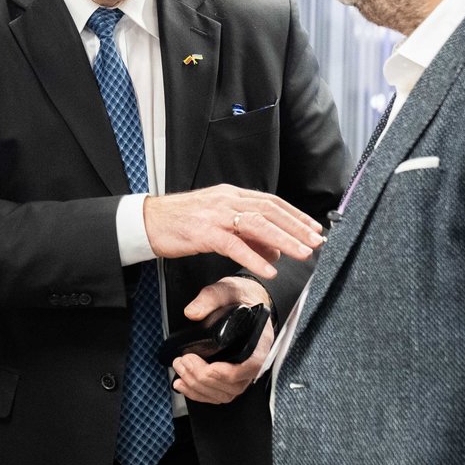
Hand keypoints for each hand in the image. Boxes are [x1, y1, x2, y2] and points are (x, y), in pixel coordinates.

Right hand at [143, 184, 324, 279]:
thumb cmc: (180, 222)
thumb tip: (275, 249)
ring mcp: (216, 215)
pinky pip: (234, 245)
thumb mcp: (217, 224)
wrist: (148, 221)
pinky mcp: (204, 232)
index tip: (314, 228)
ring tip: (302, 254)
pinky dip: (254, 257)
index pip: (271, 202)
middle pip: (270, 211)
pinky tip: (268, 269)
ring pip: (258, 224)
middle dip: (297, 227)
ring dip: (284, 240)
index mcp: (231, 195)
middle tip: (316, 241)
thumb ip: (247, 235)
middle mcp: (227, 200)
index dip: (295, 215)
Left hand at [171, 276, 275, 404]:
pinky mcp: (231, 377)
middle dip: (203, 377)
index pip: (250, 367)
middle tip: (183, 361)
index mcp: (259, 341)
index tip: (207, 367)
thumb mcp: (227, 289)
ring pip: (223, 394)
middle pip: (232, 385)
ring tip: (180, 369)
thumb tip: (192, 312)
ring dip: (197, 387)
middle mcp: (254, 361)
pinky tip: (183, 384)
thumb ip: (210, 298)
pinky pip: (218, 395)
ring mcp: (243, 372)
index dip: (227, 373)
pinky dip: (198, 394)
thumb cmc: (241, 298)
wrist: (245, 301)